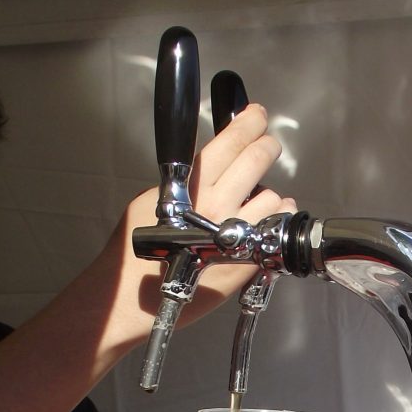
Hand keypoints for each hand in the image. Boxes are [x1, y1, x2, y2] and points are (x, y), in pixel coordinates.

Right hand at [112, 104, 294, 336]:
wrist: (137, 296)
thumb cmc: (138, 250)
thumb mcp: (152, 199)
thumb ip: (185, 181)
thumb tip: (211, 166)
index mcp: (191, 185)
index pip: (229, 141)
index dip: (248, 123)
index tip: (257, 115)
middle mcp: (217, 204)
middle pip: (257, 159)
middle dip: (267, 145)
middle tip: (268, 143)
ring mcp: (235, 231)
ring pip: (273, 195)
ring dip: (271, 192)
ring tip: (259, 198)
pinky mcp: (248, 257)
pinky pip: (275, 227)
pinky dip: (275, 219)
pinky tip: (263, 222)